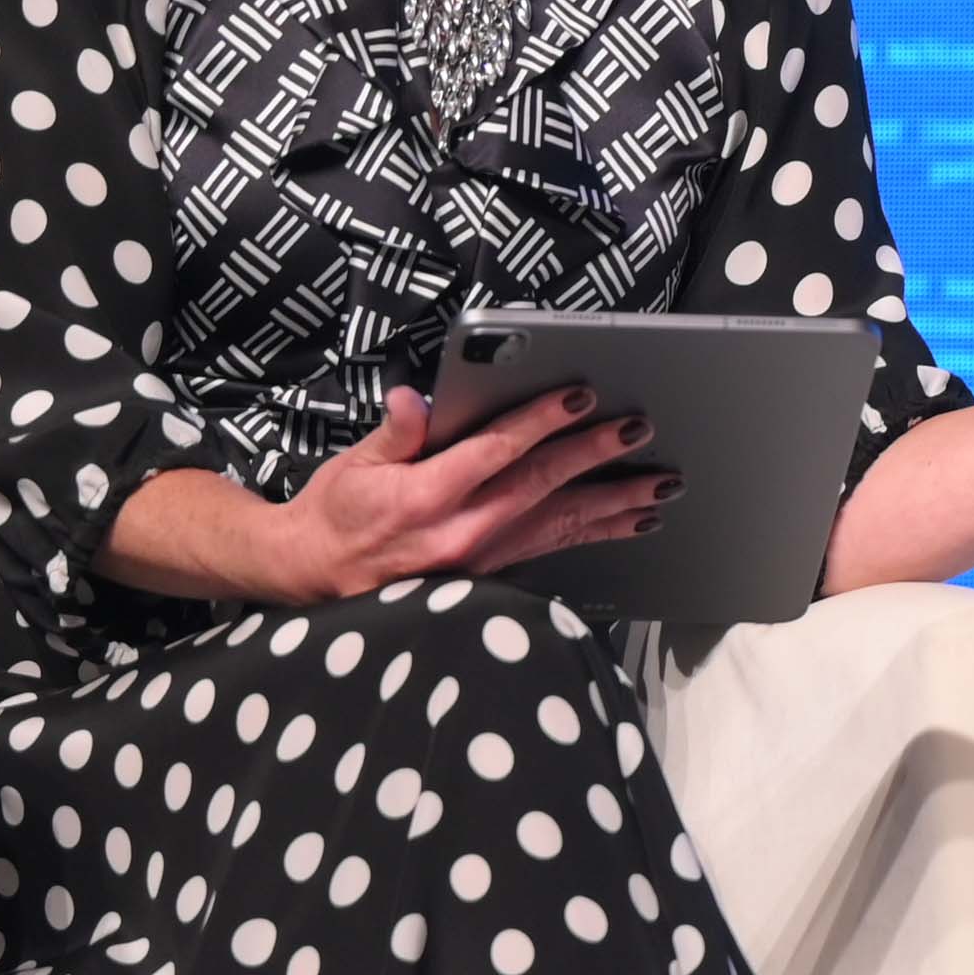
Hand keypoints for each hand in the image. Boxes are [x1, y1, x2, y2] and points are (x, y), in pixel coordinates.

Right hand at [273, 387, 667, 599]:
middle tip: (638, 431)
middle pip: (542, 485)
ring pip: (560, 523)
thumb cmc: (334, 514)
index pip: (497, 451)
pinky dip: (596, 533)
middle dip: (594, 455)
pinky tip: (631, 522)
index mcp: (424, 497)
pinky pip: (553, 549)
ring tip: (661, 485)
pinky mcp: (491, 575)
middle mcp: (460, 532)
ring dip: (615, 503)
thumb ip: (395, 432)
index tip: (580, 397)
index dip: (542, 421)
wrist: (313, 577)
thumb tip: (416, 400)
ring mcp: (481, 559)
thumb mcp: (353, 465)